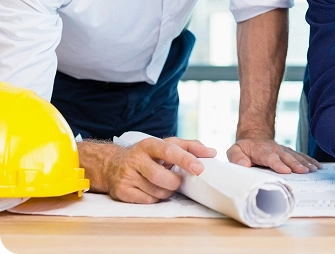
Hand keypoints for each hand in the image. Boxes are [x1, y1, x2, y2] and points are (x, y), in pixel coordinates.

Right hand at [79, 136, 215, 203]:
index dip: (186, 159)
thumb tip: (212, 152)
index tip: (200, 168)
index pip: (170, 150)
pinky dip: (155, 198)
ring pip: (156, 192)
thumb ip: (190, 147)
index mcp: (149, 144)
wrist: (112, 164)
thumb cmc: (148, 155)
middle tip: (178, 180)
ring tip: (165, 184)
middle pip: (161, 176)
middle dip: (175, 182)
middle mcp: (136, 158)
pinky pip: (147, 201)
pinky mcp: (122, 191)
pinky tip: (152, 190)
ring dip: (167, 192)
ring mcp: (127, 175)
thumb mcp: (166, 145)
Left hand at [227, 137, 320, 173]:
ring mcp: (284, 151)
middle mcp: (275, 150)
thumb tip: (243, 165)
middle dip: (296, 164)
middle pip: (287, 157)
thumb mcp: (234, 150)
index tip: (286, 170)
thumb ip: (236, 157)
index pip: (270, 157)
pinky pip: (301, 156)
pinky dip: (309, 161)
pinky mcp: (289, 153)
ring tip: (314, 170)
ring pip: (296, 156)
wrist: (255, 136)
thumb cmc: (245, 148)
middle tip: (304, 171)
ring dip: (305, 163)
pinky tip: (317, 166)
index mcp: (262, 151)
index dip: (278, 164)